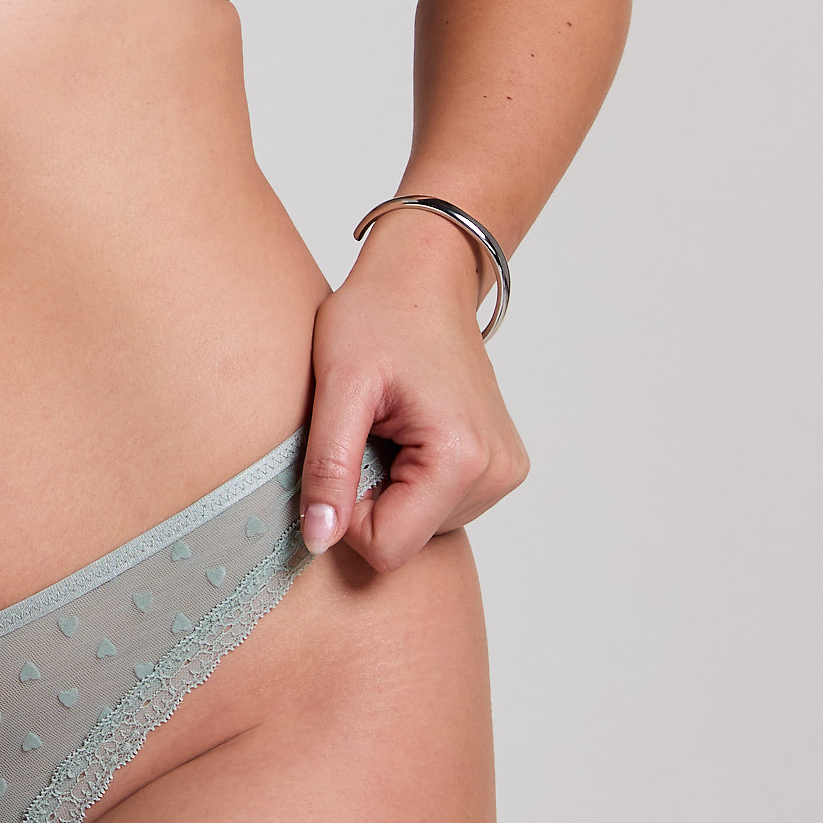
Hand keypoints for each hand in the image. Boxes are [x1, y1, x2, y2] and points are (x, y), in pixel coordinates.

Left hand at [298, 203, 528, 571]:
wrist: (424, 275)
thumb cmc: (379, 315)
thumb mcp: (339, 386)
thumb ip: (329, 468)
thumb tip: (319, 540)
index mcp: (463, 460)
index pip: (387, 547)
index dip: (344, 512)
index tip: (339, 453)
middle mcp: (496, 475)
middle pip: (404, 538)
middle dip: (366, 495)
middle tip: (363, 430)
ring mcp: (503, 472)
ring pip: (417, 525)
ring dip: (386, 485)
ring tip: (385, 424)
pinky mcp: (497, 466)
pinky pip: (435, 504)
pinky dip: (407, 477)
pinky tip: (403, 428)